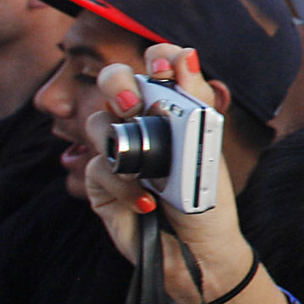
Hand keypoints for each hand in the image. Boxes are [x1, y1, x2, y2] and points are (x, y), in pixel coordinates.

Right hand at [82, 45, 252, 303]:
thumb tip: (185, 53)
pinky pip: (98, 169)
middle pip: (112, 82)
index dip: (156, 58)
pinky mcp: (101, 183)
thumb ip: (194, 98)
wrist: (197, 250)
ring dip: (119, 139)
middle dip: (117, 83)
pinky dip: (125, 186)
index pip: (156, 66)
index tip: (165, 69)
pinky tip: (148, 202)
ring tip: (147, 167)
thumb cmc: (207, 197)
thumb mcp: (207, 145)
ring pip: (97, 123)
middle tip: (131, 104)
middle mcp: (140, 123)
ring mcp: (117, 152)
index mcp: (171, 108)